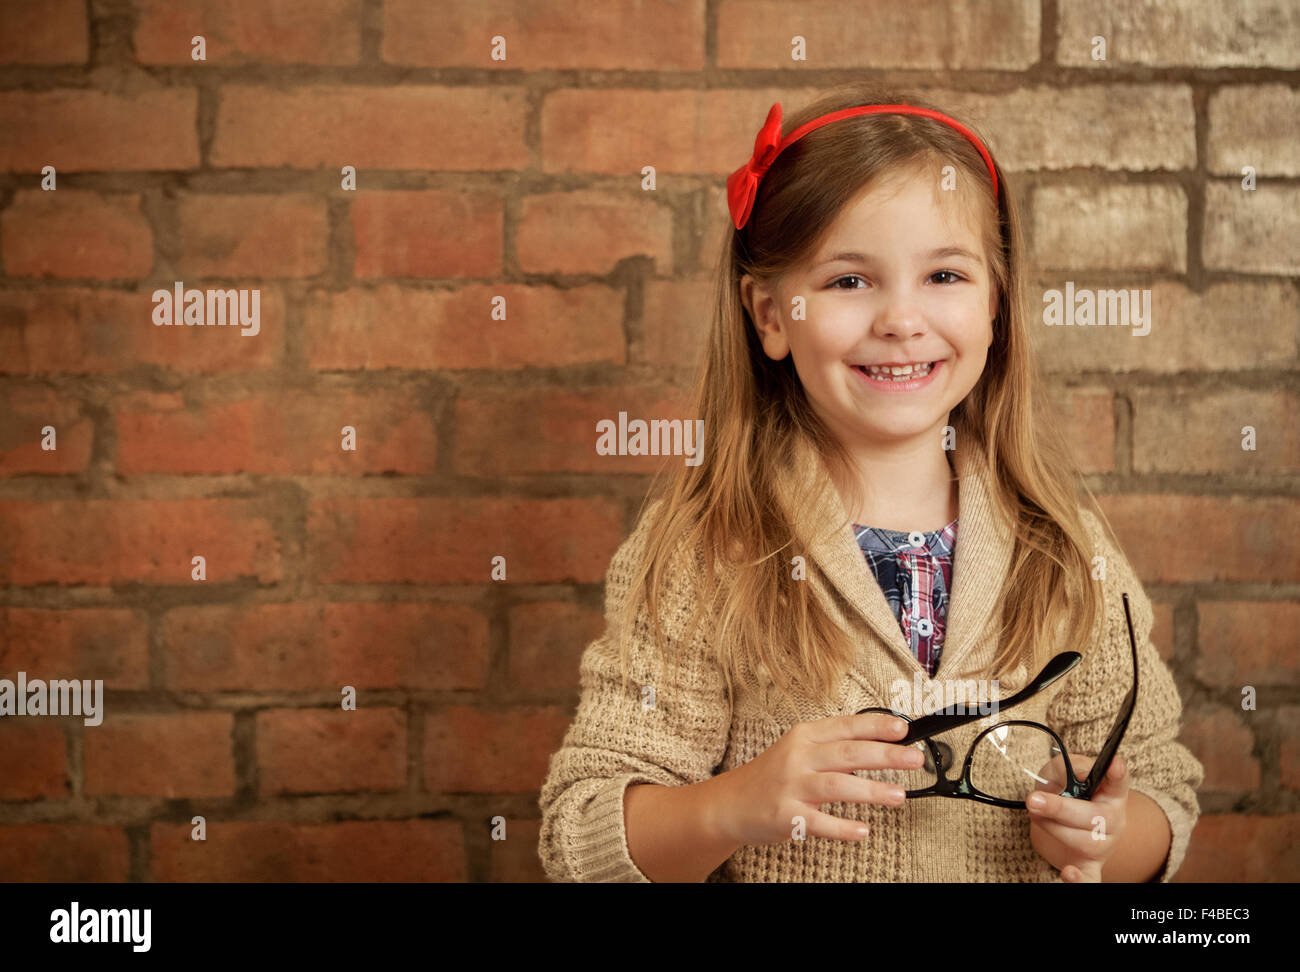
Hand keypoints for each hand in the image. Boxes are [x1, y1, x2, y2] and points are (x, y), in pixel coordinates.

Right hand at [709, 712, 921, 845]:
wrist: (730, 803)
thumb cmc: (772, 777)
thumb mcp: (799, 751)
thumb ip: (834, 748)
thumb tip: (880, 745)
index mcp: (804, 736)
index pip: (847, 726)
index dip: (877, 726)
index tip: (904, 729)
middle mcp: (797, 757)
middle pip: (848, 752)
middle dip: (885, 755)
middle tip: (915, 759)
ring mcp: (790, 786)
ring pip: (837, 785)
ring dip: (872, 790)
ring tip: (899, 796)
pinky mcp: (785, 815)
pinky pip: (819, 822)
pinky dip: (842, 828)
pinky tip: (863, 831)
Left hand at [1027, 753, 1128, 882]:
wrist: (1062, 820)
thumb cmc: (1066, 790)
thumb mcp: (1063, 770)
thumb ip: (1069, 767)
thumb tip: (1079, 774)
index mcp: (1111, 793)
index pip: (1118, 781)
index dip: (1117, 773)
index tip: (1114, 764)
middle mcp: (1114, 820)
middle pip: (1095, 818)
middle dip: (1060, 808)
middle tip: (1033, 800)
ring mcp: (1103, 845)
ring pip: (1083, 842)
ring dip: (1051, 827)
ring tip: (1036, 814)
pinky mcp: (1090, 865)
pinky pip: (1089, 879)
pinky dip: (1080, 880)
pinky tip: (1069, 875)